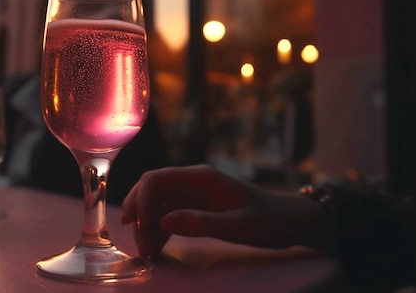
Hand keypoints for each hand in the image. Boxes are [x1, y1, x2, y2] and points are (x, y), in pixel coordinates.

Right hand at [121, 164, 328, 257]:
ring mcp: (193, 195)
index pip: (156, 180)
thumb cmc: (270, 220)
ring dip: (148, 226)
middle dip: (139, 213)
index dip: (142, 201)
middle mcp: (192, 182)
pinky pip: (170, 217)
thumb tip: (161, 220)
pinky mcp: (197, 209)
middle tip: (138, 243)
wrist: (292, 221)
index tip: (141, 228)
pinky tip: (157, 249)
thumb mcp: (237, 225)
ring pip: (158, 206)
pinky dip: (160, 232)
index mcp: (200, 177)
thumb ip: (200, 222)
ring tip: (147, 253)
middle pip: (152, 190)